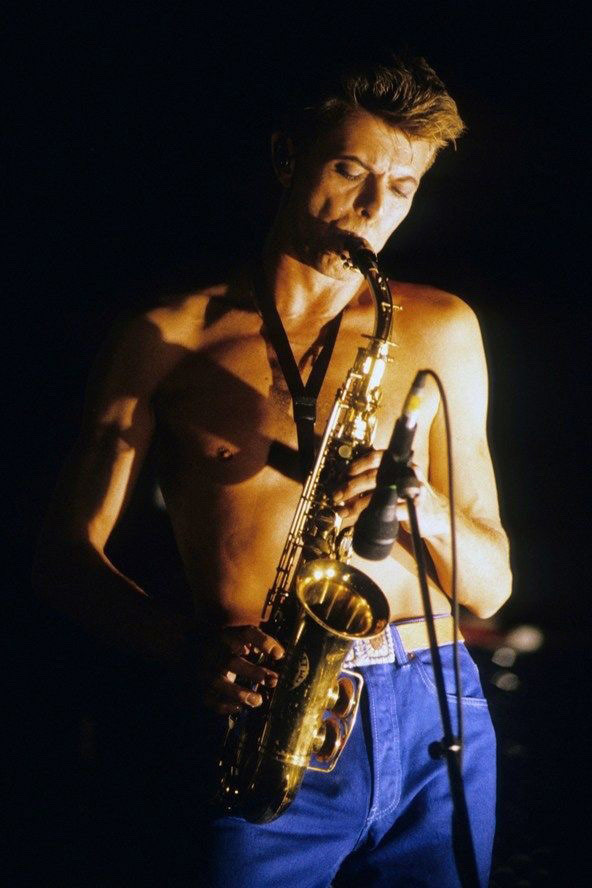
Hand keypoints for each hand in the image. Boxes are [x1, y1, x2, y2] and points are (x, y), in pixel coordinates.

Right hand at [199, 625, 283, 715]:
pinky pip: (209, 698)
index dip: (263, 642)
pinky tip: (238, 707)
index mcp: (228, 635)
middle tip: (270, 680)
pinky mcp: (198, 686)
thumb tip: (280, 660)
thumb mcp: (240, 641)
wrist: (194, 651)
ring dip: (239, 693)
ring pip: (218, 682)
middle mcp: (214, 650)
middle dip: (251, 672)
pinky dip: (224, 705)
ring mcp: (204, 669)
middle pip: (231, 661)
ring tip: (258, 700)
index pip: (247, 633)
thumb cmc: (226, 648)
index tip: (280, 655)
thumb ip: (258, 648)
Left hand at [332, 449, 448, 538]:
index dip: (356, 465)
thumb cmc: (408, 495)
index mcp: (399, 461)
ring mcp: (412, 489)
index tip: (342, 475)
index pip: (375, 457)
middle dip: (350, 487)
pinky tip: (362, 520)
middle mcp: (406, 471)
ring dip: (357, 504)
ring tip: (344, 510)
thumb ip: (375, 475)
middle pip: (373, 476)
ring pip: (378, 495)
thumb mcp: (393, 479)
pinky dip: (372, 516)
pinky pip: (389, 511)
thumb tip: (343, 480)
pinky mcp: (414, 508)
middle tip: (337, 495)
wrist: (434, 514)